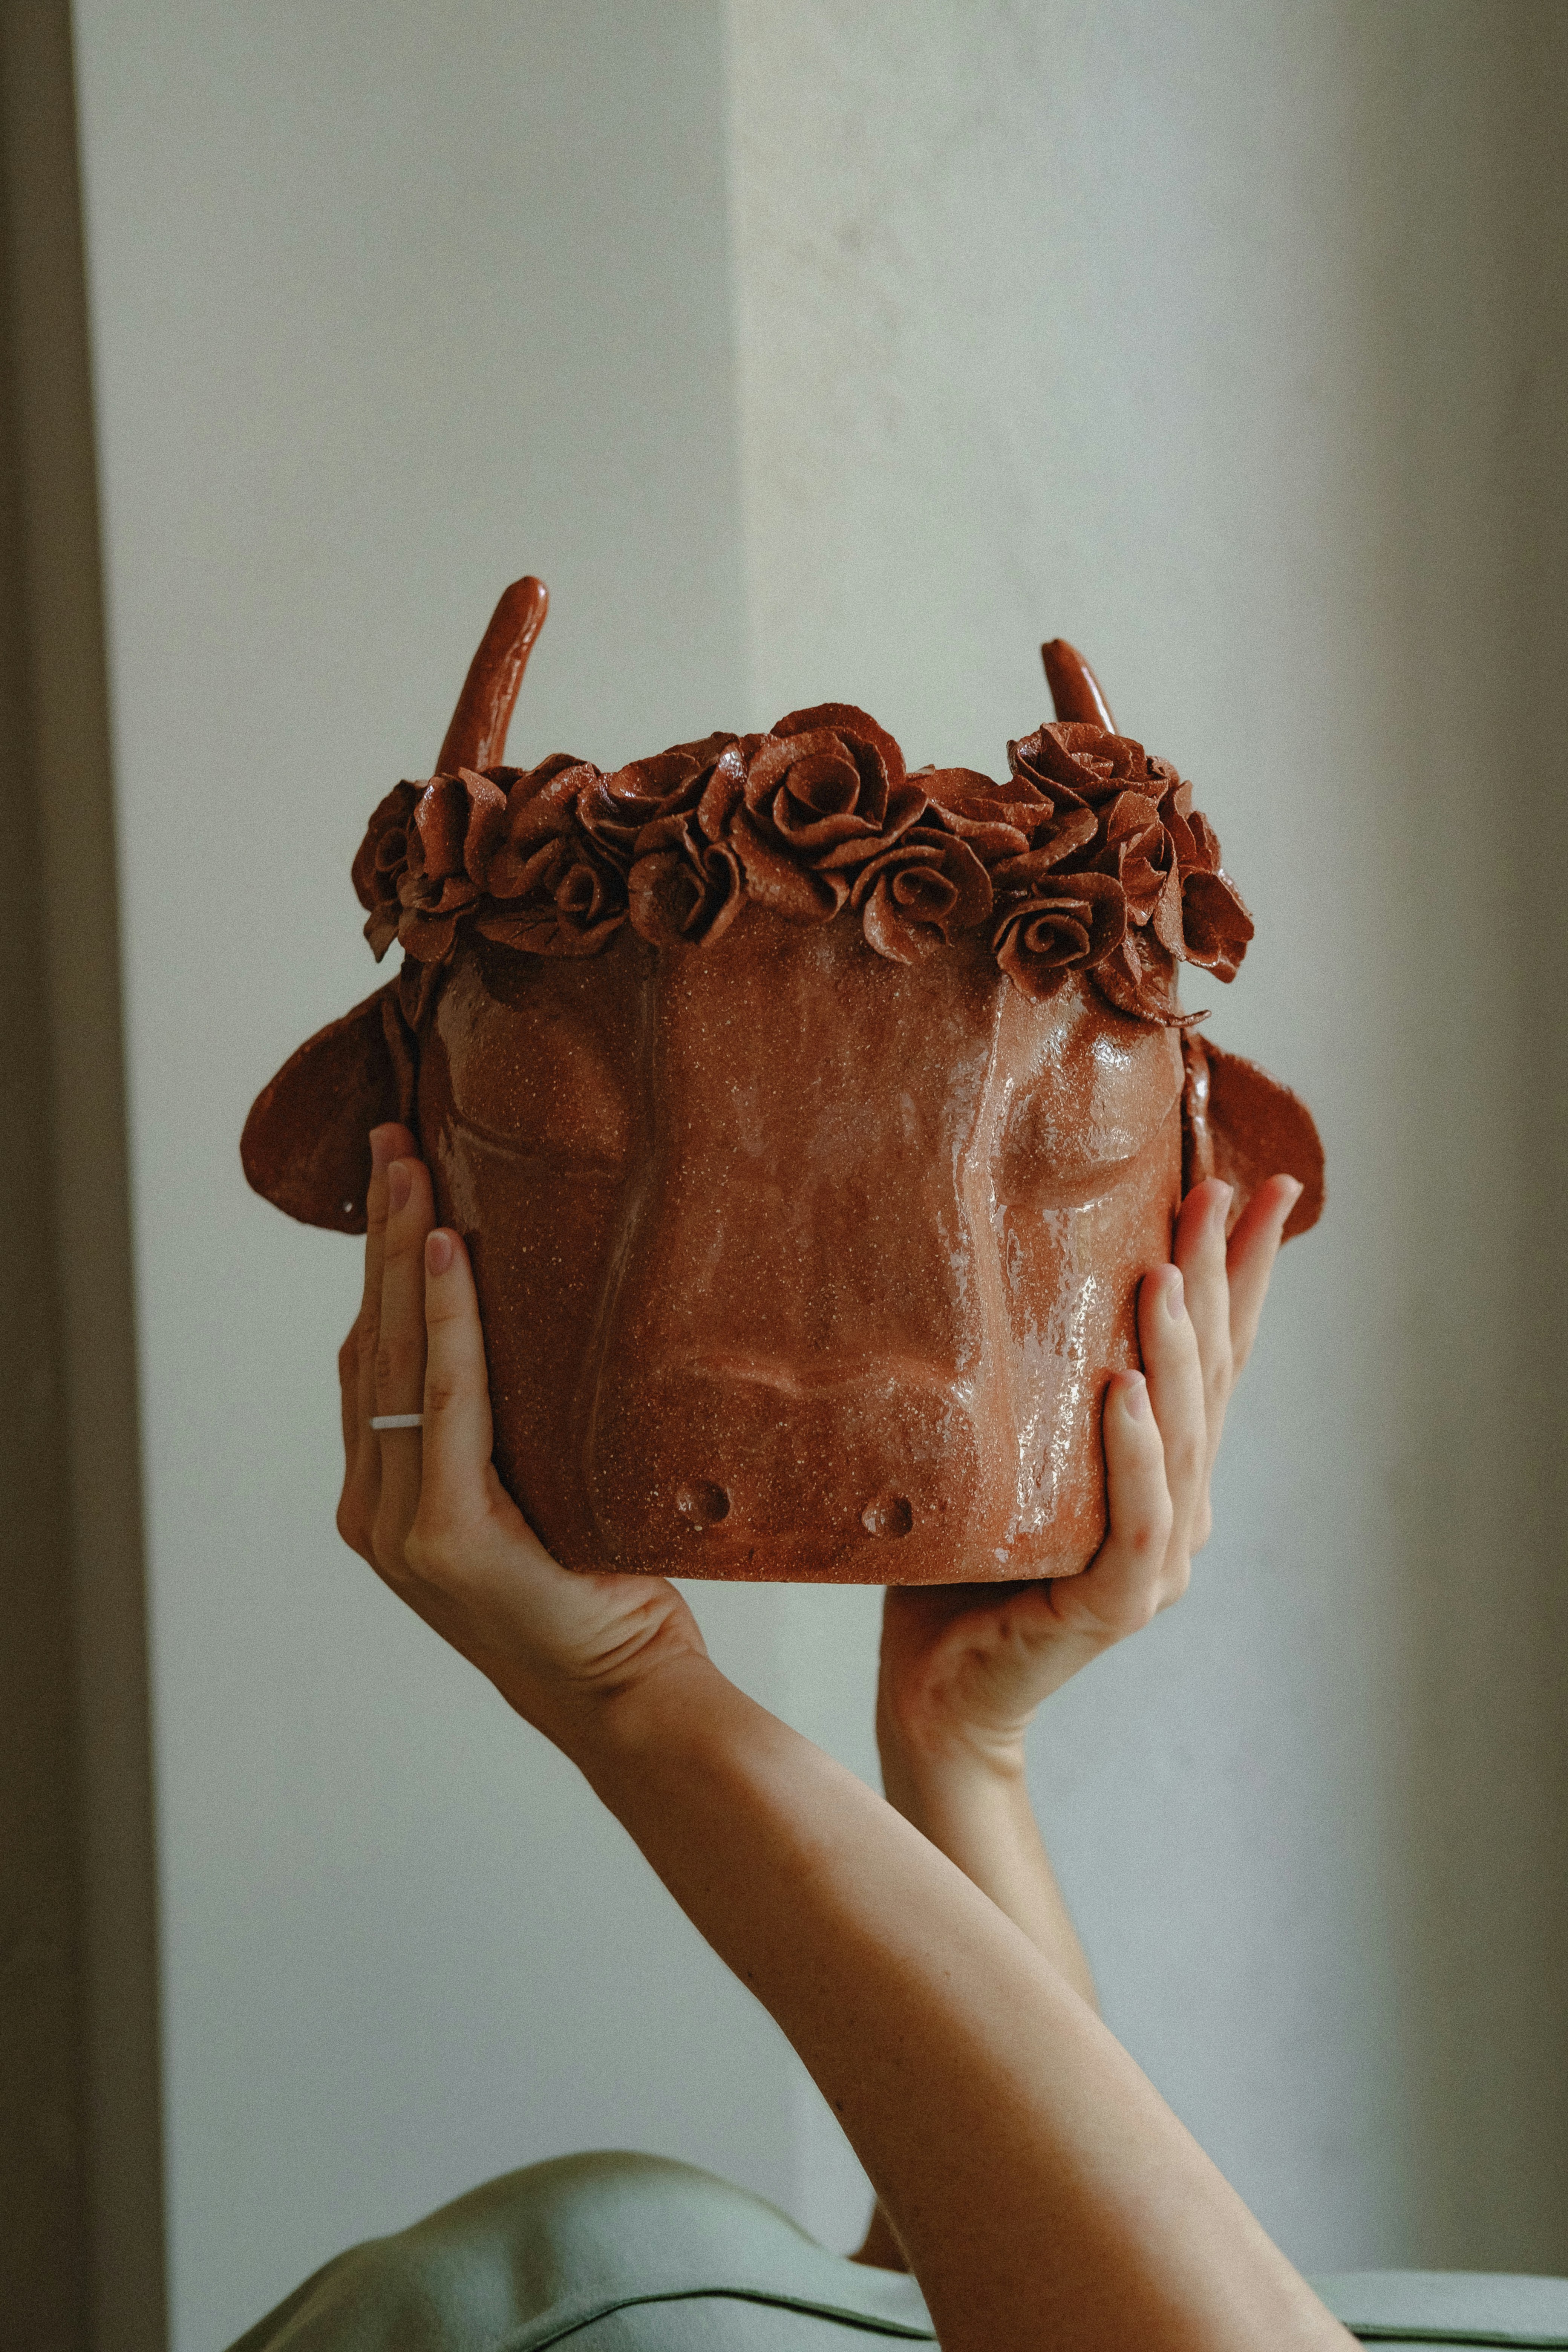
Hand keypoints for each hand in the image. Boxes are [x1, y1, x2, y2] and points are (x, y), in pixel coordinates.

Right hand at [335, 1126, 707, 1748]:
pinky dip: (447, 1319)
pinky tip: (454, 1250)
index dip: (382, 1266)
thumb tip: (532, 1316)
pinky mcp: (447, 1536)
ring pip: (397, 1359)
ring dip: (407, 1255)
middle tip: (393, 1141)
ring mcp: (402, 1525)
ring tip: (416, 1170)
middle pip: (373, 1342)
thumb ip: (505, 1424)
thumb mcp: (541, 1487)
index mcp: (389, 1495)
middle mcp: (377, 1506)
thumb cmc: (598, 1588)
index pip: (375, 1356)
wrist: (630, 1694)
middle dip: (384, 1236)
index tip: (396, 1179)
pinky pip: (447, 1399)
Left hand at [877, 1174, 1302, 1782]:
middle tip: (1225, 1189)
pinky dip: (1135, 1450)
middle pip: (1212, 1377)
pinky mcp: (1117, 1604)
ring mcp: (1159, 1561)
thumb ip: (1035, 1391)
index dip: (1244, 1273)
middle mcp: (1178, 1509)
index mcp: (1161, 1471)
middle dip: (1223, 1278)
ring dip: (1179, 1349)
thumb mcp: (1007, 1456)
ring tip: (1168, 1269)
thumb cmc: (959, 1566)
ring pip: (1182, 1436)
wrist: (933, 1687)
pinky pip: (1136, 1518)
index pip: (1214, 1355)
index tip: (1265, 1188)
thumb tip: (1008, 1267)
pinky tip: (1128, 1390)